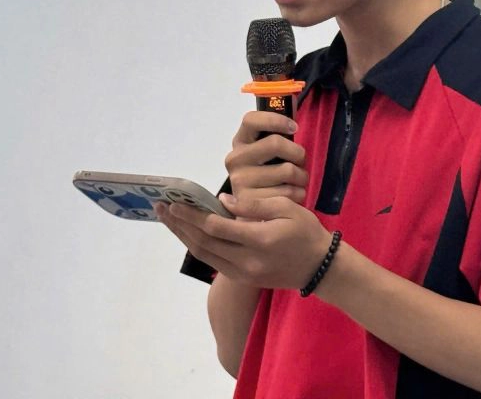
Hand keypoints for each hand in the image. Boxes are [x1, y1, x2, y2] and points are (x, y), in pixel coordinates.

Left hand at [156, 195, 332, 289]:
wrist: (320, 267)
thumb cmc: (306, 232)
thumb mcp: (286, 209)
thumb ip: (253, 205)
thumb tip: (222, 202)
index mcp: (258, 241)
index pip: (216, 227)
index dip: (192, 215)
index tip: (175, 202)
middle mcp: (246, 261)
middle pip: (203, 242)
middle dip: (180, 224)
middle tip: (161, 207)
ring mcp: (242, 273)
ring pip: (204, 255)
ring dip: (183, 236)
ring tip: (168, 219)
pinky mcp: (242, 278)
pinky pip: (213, 261)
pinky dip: (197, 246)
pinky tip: (188, 233)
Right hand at [226, 111, 308, 203]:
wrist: (253, 213)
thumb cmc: (266, 176)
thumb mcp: (265, 154)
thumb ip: (275, 136)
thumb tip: (292, 111)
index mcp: (240, 142)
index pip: (251, 120)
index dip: (276, 119)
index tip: (294, 128)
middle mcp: (235, 159)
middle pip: (275, 143)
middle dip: (297, 152)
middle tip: (300, 161)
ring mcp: (240, 181)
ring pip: (287, 170)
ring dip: (302, 176)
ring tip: (297, 181)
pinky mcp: (252, 202)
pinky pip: (289, 192)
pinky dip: (298, 193)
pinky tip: (292, 196)